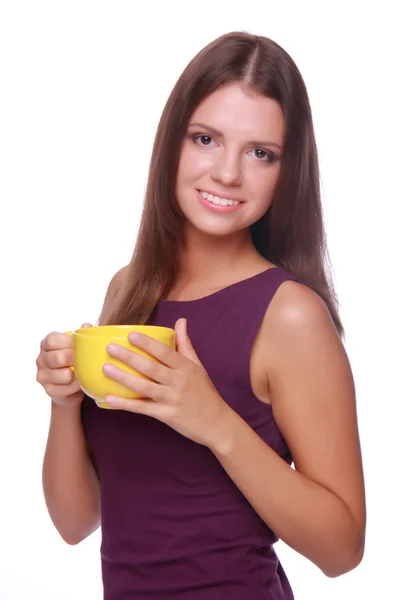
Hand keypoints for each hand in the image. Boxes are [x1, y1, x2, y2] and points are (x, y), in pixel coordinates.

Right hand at [36, 323, 91, 408]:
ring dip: (78, 374)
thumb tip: (86, 325)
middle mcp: (41, 359)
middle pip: (57, 358)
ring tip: (84, 372)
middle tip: (86, 360)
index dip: (68, 342)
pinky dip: (77, 386)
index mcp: (46, 344)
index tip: (81, 346)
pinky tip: (80, 383)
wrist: (72, 384)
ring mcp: (42, 376)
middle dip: (75, 359)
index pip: (52, 340)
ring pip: (64, 375)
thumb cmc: (75, 359)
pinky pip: (66, 389)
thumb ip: (82, 335)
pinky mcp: (49, 390)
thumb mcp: (78, 345)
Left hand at [102, 318, 232, 448]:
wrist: (217, 423)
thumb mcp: (198, 366)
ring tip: (106, 368)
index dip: (148, 343)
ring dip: (123, 378)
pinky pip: (143, 408)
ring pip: (144, 387)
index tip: (131, 334)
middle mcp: (179, 382)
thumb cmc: (205, 392)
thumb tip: (180, 321)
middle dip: (130, 357)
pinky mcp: (166, 415)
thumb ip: (185, 344)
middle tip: (110, 348)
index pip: (165, 352)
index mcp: (186, 368)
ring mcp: (172, 400)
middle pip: (151, 368)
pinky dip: (125, 404)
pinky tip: (109, 398)